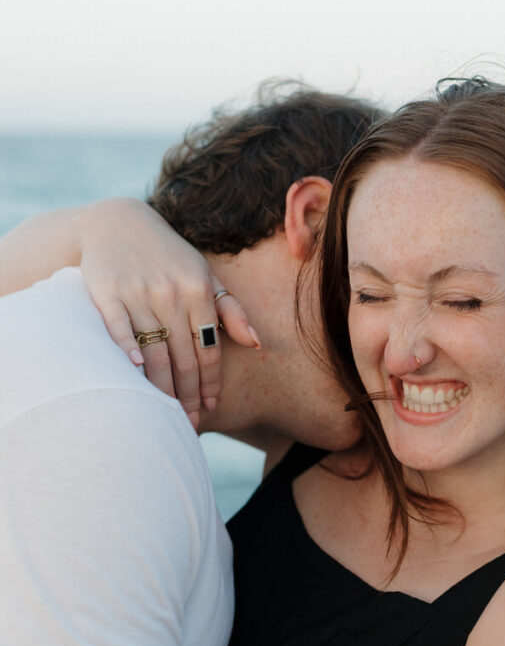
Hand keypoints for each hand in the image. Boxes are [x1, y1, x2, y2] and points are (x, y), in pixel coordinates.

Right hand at [79, 199, 259, 425]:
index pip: (209, 349)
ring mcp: (138, 293)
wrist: (118, 223)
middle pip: (183, 357)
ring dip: (161, 386)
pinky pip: (119, 328)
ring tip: (165, 413)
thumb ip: (230, 309)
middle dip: (187, 394)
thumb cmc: (169, 257)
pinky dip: (127, 349)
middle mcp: (171, 293)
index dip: (211, 382)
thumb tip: (257, 343)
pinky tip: (136, 372)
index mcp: (198, 291)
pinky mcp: (107, 292)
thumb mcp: (204, 276)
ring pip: (154, 350)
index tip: (211, 407)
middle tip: (188, 422)